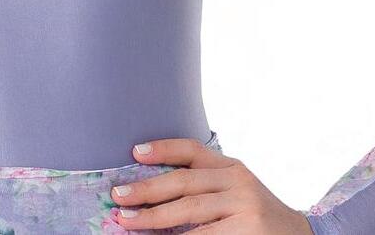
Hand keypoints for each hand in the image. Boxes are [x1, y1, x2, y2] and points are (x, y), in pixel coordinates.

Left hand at [110, 138, 313, 233]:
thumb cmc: (256, 215)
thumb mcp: (234, 190)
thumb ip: (205, 185)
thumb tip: (154, 189)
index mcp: (230, 166)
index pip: (192, 149)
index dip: (163, 148)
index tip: (135, 152)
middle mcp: (237, 179)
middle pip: (184, 181)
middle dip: (147, 189)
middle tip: (119, 197)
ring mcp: (244, 204)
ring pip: (189, 209)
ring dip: (154, 217)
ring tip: (127, 221)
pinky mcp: (248, 229)